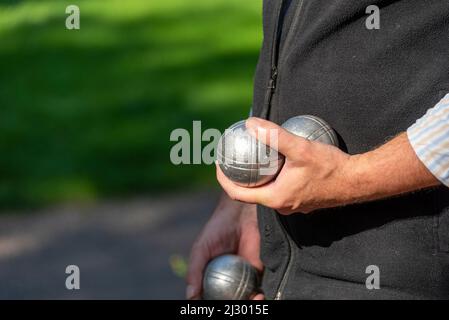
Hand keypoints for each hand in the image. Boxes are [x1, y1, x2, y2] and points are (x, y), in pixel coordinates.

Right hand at [186, 193, 263, 299]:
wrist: (241, 215)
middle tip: (232, 305)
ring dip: (247, 304)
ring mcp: (243, 278)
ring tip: (250, 300)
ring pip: (244, 299)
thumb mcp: (201, 249)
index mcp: (210, 277)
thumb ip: (194, 272)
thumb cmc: (217, 229)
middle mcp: (226, 280)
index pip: (208, 297)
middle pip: (227, 300)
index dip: (209, 303)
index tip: (211, 306)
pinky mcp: (258, 273)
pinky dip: (259, 297)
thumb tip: (191, 297)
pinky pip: (259, 290)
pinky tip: (258, 296)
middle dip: (230, 305)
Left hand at [216, 117, 353, 213]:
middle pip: (250, 194)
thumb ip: (274, 135)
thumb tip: (250, 123)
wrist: (358, 181)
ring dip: (256, 178)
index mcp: (276, 198)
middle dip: (238, 177)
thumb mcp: (300, 148)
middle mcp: (282, 206)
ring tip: (250, 159)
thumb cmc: (331, 167)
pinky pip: (279, 190)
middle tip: (233, 159)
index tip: (218, 163)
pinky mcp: (302, 201)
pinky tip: (274, 164)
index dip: (223, 179)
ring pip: (266, 192)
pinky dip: (271, 179)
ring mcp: (293, 205)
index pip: (238, 194)